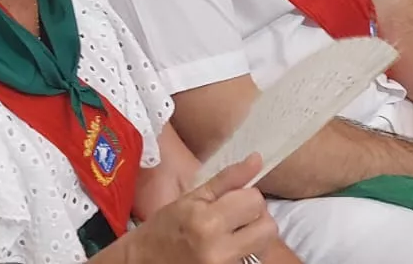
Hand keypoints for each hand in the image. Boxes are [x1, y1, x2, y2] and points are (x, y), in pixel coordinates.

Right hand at [121, 155, 280, 263]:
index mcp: (207, 220)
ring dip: (253, 235)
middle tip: (235, 217)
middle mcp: (219, 248)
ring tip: (230, 232)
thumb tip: (257, 159)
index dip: (246, 196)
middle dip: (256, 217)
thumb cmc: (165, 227)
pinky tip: (224, 247)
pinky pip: (251, 258)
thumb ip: (227, 179)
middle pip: (268, 228)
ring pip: (263, 245)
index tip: (231, 200)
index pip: (255, 201)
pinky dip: (243, 250)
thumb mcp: (191, 197)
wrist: (143, 262)